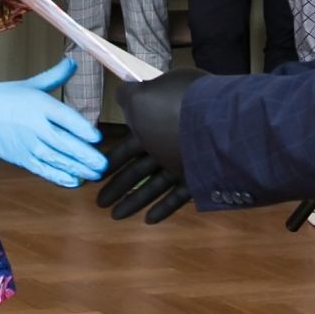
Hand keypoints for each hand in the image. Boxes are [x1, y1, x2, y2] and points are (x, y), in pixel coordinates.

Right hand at [0, 58, 107, 187]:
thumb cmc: (2, 97)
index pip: (65, 118)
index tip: (98, 137)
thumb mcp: (30, 84)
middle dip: (85, 155)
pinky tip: (74, 181)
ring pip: (56, 159)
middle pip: (64, 142)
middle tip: (103, 164)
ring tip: (94, 174)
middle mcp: (35, 125)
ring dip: (77, 168)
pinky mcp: (21, 158)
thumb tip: (73, 62)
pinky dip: (58, 177)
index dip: (82, 129)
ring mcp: (28, 144)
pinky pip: (42, 169)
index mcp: (39, 104)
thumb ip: (55, 76)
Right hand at [96, 69, 205, 222]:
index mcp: (156, 123)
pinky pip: (180, 195)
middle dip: (118, 185)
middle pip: (139, 167)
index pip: (128, 145)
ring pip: (156, 184)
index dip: (112, 160)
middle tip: (99, 202)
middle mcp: (170, 141)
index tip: (97, 174)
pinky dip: (164, 208)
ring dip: (134, 201)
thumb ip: (129, 97)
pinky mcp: (201, 178)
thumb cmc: (173, 112)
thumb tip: (123, 93)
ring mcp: (187, 161)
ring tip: (115, 217)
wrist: (216, 128)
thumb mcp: (142, 98)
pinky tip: (148, 221)